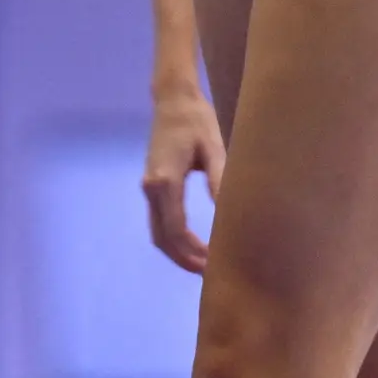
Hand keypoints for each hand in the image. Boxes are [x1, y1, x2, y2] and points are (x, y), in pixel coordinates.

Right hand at [142, 85, 225, 273]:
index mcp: (164, 181)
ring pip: (158, 234)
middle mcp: (151, 188)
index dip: (194, 252)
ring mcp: (149, 189)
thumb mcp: (214, 148)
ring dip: (179, 253)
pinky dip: (175, 240)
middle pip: (163, 238)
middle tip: (213, 276)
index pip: (176, 229)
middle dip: (185, 260)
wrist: (173, 101)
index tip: (215, 265)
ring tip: (206, 267)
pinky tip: (196, 247)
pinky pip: (160, 223)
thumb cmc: (197, 122)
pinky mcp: (154, 187)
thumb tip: (228, 214)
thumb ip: (219, 180)